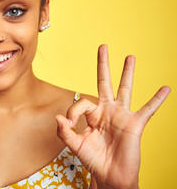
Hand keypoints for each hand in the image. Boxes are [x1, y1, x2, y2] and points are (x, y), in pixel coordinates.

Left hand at [56, 44, 169, 188]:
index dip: (72, 112)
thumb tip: (58, 117)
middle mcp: (107, 111)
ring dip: (127, 72)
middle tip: (103, 47)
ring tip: (130, 57)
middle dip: (103, 65)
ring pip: (125, 89)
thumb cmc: (93, 160)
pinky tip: (165, 88)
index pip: (81, 102)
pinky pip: (148, 109)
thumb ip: (64, 132)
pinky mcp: (135, 124)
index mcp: (92, 115)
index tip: (69, 124)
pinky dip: (157, 99)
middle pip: (104, 82)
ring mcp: (122, 115)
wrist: (110, 176)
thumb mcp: (75, 145)